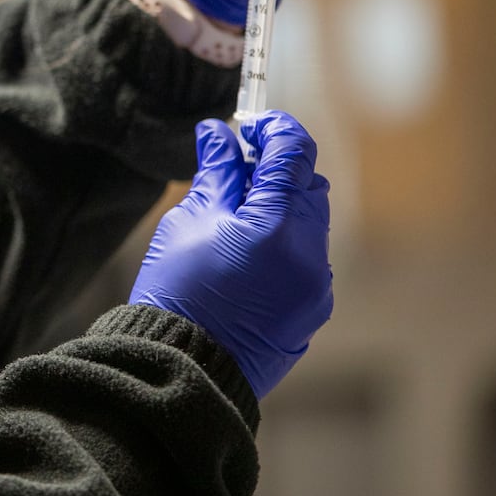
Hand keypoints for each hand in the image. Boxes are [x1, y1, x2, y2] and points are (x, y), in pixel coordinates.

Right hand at [128, 111, 332, 397]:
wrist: (186, 368)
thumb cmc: (178, 294)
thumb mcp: (188, 223)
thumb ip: (216, 174)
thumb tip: (220, 135)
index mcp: (277, 223)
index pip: (294, 151)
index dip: (273, 129)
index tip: (250, 127)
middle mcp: (309, 252)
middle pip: (309, 186)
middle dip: (278, 171)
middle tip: (236, 171)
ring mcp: (317, 284)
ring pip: (312, 223)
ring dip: (283, 208)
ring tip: (237, 219)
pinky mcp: (313, 309)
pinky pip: (308, 259)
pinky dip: (286, 244)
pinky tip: (247, 256)